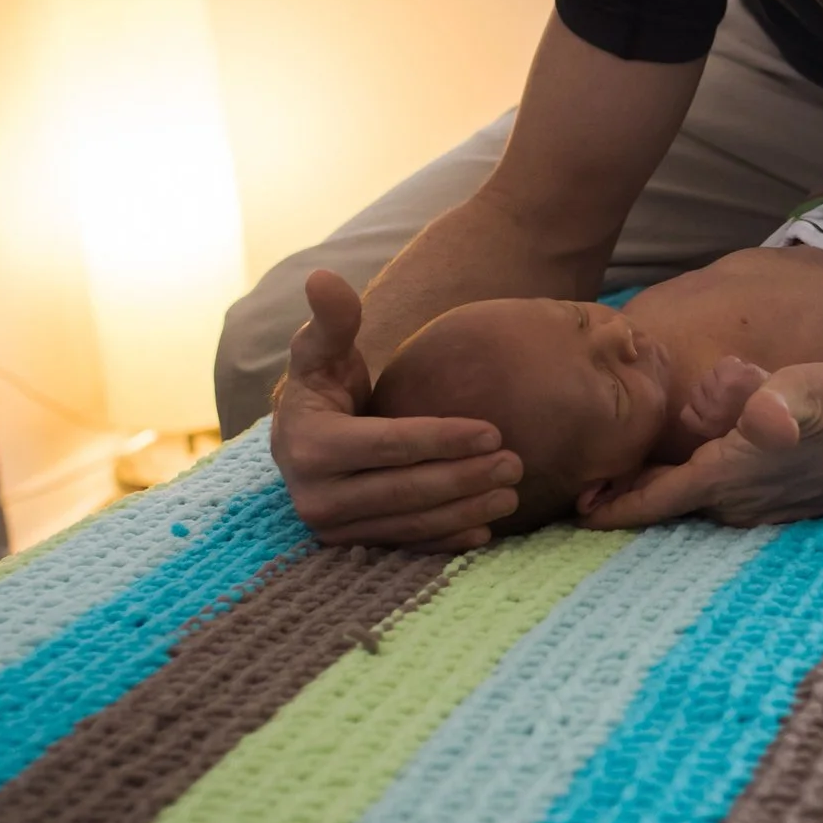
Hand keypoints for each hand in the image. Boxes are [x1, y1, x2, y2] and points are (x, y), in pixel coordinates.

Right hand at [269, 270, 521, 551]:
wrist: (305, 436)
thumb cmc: (324, 384)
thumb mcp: (323, 350)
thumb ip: (332, 318)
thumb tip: (322, 275)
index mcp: (308, 445)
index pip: (387, 445)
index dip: (442, 438)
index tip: (494, 429)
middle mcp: (315, 496)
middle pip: (404, 490)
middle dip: (464, 478)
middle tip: (517, 462)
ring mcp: (332, 528)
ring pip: (409, 524)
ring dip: (464, 510)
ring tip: (513, 492)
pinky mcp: (351, 547)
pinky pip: (405, 547)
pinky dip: (445, 541)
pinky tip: (486, 530)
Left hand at [578, 361, 822, 528]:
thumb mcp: (810, 391)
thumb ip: (771, 402)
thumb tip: (758, 419)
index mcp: (729, 477)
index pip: (652, 500)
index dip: (607, 506)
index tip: (568, 508)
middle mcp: (737, 503)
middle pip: (666, 500)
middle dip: (626, 493)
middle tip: (586, 480)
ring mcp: (760, 508)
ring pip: (694, 496)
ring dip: (663, 486)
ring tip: (629, 467)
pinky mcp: (779, 501)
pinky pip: (721, 493)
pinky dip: (696, 481)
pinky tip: (699, 454)